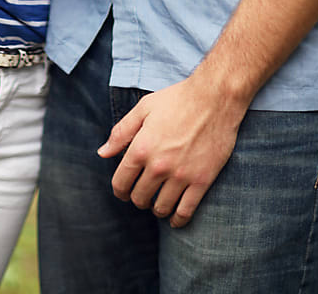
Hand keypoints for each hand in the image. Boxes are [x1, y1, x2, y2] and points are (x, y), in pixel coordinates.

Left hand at [97, 72, 241, 227]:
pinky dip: (177, 220)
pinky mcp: (201, 181)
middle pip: (140, 198)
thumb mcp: (144, 108)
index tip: (124, 191)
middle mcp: (158, 165)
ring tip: (158, 202)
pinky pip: (186, 211)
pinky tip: (175, 219)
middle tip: (143, 194)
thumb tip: (102, 153)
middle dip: (137, 199)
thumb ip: (121, 132)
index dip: (120, 190)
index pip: (121, 182)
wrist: (215, 98)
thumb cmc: (177, 99)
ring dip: (156, 208)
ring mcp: (181, 175)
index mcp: (141, 148)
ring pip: (161, 208)